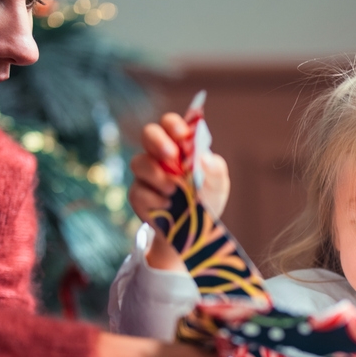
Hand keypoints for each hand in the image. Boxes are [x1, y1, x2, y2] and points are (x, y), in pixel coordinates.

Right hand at [130, 113, 230, 271]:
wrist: (193, 232)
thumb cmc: (206, 200)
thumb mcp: (218, 185)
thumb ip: (216, 169)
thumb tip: (205, 157)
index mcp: (180, 146)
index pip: (170, 124)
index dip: (173, 125)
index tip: (183, 136)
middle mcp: (159, 156)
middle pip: (148, 133)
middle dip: (157, 141)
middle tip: (171, 156)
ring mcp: (146, 175)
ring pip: (138, 162)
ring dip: (156, 175)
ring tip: (174, 189)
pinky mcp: (138, 195)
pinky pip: (138, 191)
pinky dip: (153, 199)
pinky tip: (167, 205)